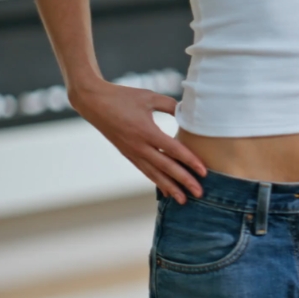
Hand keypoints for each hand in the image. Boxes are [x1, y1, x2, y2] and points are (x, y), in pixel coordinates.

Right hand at [69, 80, 205, 203]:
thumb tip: (188, 113)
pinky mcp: (128, 154)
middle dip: (184, 181)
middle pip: (166, 167)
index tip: (204, 172)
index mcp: (146, 131)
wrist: (94, 102)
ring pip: (154, 174)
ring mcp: (132, 152)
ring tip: (183, 200)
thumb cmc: (123, 97)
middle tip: (200, 193)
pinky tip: (167, 190)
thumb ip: (170, 105)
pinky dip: (157, 181)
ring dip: (170, 188)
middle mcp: (139, 146)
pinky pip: (145, 171)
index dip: (190, 161)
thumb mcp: (149, 97)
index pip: (173, 150)